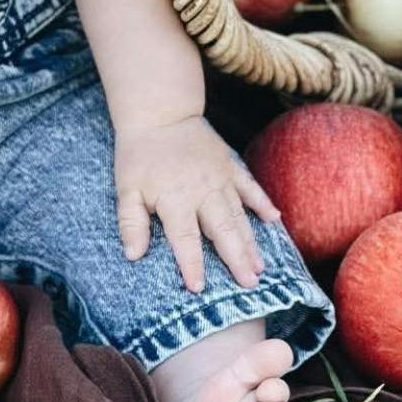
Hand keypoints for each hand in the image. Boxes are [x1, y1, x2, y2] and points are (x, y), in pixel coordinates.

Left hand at [114, 115, 281, 292]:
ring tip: (261, 267)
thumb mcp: (125, 189)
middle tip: (250, 284)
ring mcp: (220, 178)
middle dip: (236, 259)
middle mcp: (202, 192)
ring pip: (239, 216)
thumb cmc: (139, 154)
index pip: (185, 240)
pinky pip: (251, 187)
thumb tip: (133, 255)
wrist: (159, 113)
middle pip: (222, 231)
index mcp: (175, 200)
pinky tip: (275, 220)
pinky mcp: (230, 166)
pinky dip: (263, 203)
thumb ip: (131, 223)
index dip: (191, 265)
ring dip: (250, 242)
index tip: (198, 288)